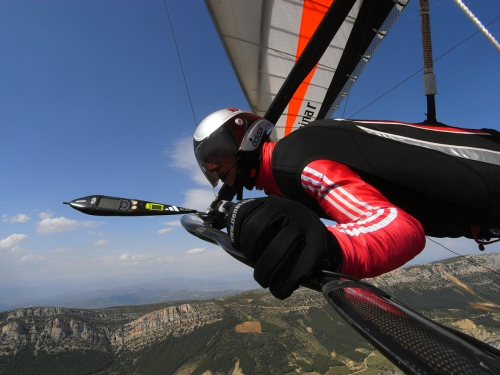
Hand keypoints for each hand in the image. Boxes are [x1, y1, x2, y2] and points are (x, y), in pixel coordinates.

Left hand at [226, 196, 341, 298]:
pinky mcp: (319, 246)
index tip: (238, 248)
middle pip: (254, 232)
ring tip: (265, 281)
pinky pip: (294, 271)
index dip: (235, 233)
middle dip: (251, 256)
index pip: (243, 212)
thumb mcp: (275, 224)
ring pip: (274, 253)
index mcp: (274, 202)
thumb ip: (253, 226)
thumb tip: (223, 239)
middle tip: (257, 268)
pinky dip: (283, 286)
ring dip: (264, 274)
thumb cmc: (292, 239)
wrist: (329, 245)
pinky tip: (281, 290)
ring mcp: (305, 225)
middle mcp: (289, 208)